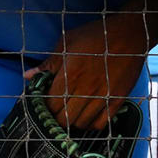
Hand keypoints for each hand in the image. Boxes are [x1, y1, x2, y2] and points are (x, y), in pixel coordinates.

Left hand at [31, 14, 146, 129]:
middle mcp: (85, 89)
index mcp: (70, 75)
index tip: (45, 105)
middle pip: (64, 119)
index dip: (45, 108)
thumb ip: (48, 64)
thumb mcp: (67, 43)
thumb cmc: (95, 35)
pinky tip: (89, 114)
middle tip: (57, 110)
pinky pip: (101, 124)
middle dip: (57, 117)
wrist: (129, 33)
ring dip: (73, 121)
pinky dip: (92, 124)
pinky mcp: (117, 100)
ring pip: (81, 124)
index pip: (50, 105)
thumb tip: (28, 77)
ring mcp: (103, 96)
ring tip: (72, 111)